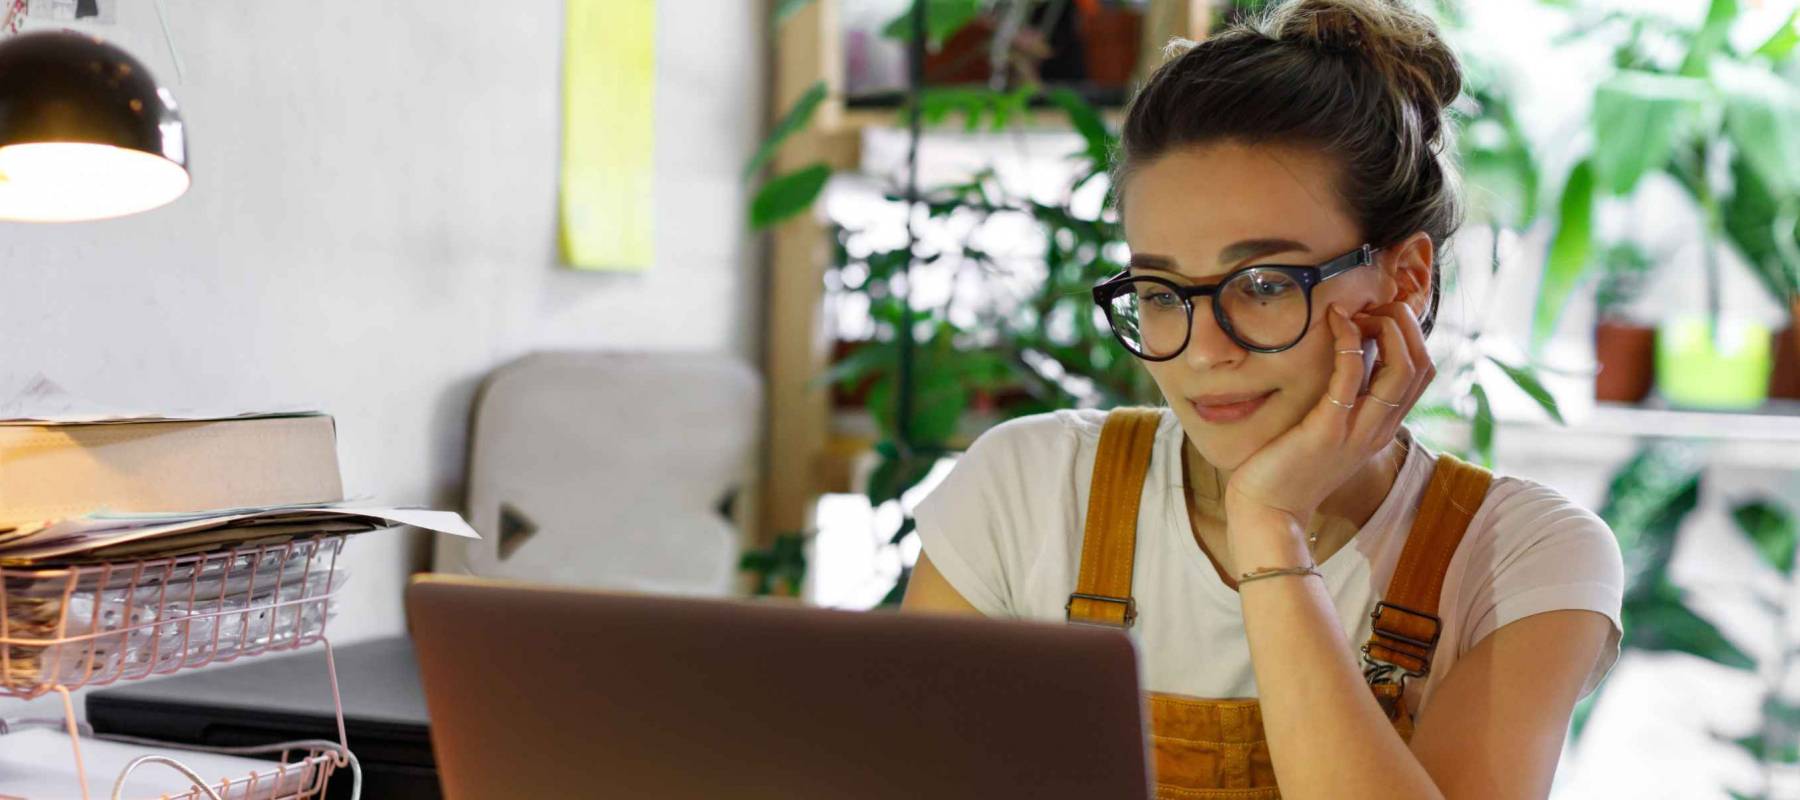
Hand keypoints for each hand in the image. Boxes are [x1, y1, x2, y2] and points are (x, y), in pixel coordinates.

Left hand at [1220, 300, 1434, 551]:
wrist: (1269, 512)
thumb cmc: (1290, 467)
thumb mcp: (1329, 431)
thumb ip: (1346, 401)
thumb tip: (1348, 356)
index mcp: (1382, 427)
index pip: (1422, 372)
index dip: (1410, 334)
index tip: (1377, 315)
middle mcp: (1379, 429)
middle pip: (1422, 365)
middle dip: (1405, 324)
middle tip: (1371, 306)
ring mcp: (1357, 430)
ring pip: (1402, 369)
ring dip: (1386, 328)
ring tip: (1357, 310)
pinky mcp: (1327, 430)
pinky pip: (1351, 377)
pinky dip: (1349, 343)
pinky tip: (1335, 322)